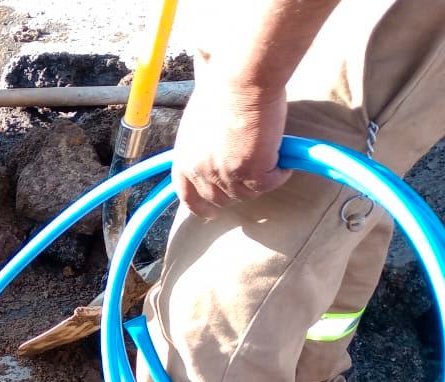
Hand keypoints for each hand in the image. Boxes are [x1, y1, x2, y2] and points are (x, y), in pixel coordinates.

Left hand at [172, 62, 291, 217]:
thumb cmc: (222, 88)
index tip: (210, 212)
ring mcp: (226, 175)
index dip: (199, 206)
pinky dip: (279, 176)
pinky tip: (285, 164)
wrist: (242, 81)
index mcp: (184, 158)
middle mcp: (201, 171)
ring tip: (272, 163)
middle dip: (237, 191)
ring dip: (260, 182)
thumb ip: (202, 141)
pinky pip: (269, 184)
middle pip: (219, 198)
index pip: (187, 194)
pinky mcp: (252, 172)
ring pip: (246, 193)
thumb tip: (211, 141)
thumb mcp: (198, 120)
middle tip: (253, 177)